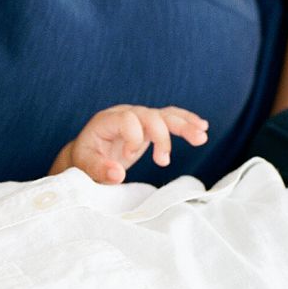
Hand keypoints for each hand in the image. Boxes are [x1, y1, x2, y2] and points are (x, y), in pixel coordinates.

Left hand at [59, 104, 208, 182]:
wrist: (87, 156)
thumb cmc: (85, 162)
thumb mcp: (85, 167)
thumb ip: (99, 169)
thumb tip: (118, 174)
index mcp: (106, 121)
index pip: (127, 120)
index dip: (133, 138)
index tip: (129, 157)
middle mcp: (124, 114)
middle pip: (149, 115)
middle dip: (162, 136)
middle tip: (165, 160)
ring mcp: (138, 118)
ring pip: (164, 115)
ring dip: (184, 125)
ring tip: (202, 136)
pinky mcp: (149, 125)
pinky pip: (170, 118)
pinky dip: (185, 122)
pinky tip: (202, 127)